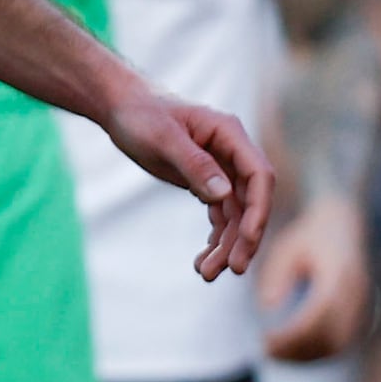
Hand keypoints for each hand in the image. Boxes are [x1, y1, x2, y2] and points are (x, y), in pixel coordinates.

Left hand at [103, 86, 275, 280]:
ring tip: (207, 274)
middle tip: (232, 270)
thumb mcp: (163, 138)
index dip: (258, 210)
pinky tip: (202, 261)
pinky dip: (215, 239)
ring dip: (226, 245)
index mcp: (229, 134)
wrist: (121, 107)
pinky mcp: (206, 181)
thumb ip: (195, 165)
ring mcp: (221, 169)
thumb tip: (224, 194)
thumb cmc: (141, 114)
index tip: (247, 241)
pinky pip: (219, 215)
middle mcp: (232, 152)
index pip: (259, 176)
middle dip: (244, 237)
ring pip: (235, 214)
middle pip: (251, 201)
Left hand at [255, 190, 370, 361]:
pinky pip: (343, 342)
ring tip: (278, 354)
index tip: (266, 340)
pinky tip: (296, 351)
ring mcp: (363, 305)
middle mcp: (356, 293)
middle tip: (268, 351)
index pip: (319, 314)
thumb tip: (267, 307)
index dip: (293, 334)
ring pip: (338, 344)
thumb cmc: (309, 237)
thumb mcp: (287, 249)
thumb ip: (277, 276)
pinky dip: (319, 351)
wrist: (342, 225)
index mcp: (338, 274)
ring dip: (308, 355)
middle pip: (331, 335)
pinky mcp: (362, 314)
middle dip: (298, 350)